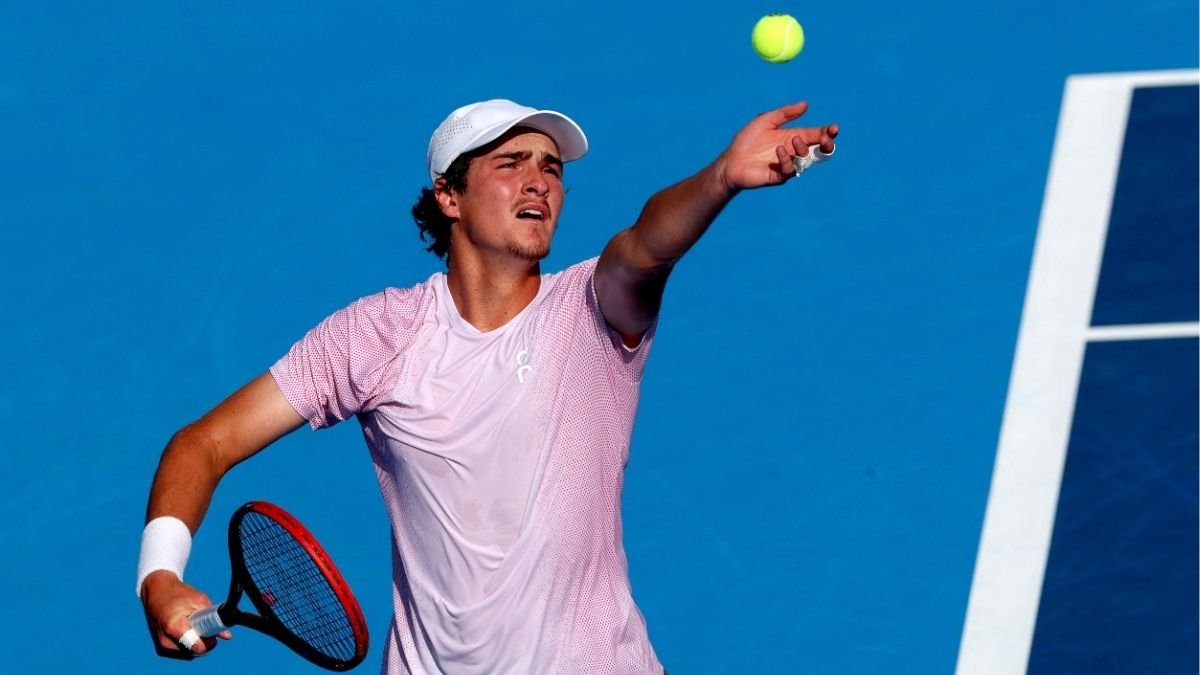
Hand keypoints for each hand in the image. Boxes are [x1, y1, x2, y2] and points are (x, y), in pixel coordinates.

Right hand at [141, 570, 230, 658]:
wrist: (156, 592)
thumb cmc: (179, 594)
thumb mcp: (199, 601)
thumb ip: (213, 618)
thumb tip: (227, 636)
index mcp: (174, 627)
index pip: (198, 647)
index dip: (210, 641)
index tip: (213, 632)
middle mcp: (166, 641)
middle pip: (195, 651)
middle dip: (204, 640)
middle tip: (203, 624)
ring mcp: (162, 646)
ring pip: (189, 653)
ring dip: (196, 641)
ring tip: (192, 624)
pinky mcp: (161, 649)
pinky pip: (182, 652)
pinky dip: (188, 643)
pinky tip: (186, 629)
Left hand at [716, 101, 837, 190]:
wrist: (731, 160)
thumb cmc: (747, 140)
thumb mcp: (766, 120)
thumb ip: (785, 113)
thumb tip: (806, 104)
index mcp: (794, 136)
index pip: (817, 135)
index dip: (828, 132)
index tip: (833, 128)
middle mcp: (794, 152)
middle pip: (820, 151)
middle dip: (827, 144)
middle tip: (825, 139)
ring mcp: (788, 165)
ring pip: (807, 160)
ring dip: (804, 149)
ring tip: (794, 139)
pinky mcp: (779, 176)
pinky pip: (790, 169)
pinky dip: (787, 159)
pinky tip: (778, 151)